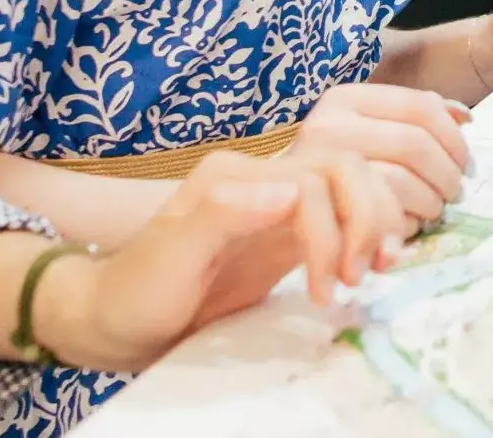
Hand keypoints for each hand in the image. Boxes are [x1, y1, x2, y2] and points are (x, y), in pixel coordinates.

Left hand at [44, 145, 398, 370]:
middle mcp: (261, 180)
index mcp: (234, 176)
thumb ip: (222, 216)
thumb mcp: (169, 258)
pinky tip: (368, 268)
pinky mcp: (287, 235)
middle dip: (367, 218)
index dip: (331, 233)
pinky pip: (343, 216)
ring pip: (352, 185)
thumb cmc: (136, 293)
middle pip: (343, 169)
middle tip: (362, 276)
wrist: (117, 322)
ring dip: (375, 222)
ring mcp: (276, 206)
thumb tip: (291, 191)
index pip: (312, 181)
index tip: (327, 290)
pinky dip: (366, 234)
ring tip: (375, 272)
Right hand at [294, 83, 471, 231]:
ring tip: (428, 220)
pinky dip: (397, 230)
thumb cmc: (324, 189)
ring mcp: (316, 156)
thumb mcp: (367, 146)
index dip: (454, 140)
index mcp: (347, 99)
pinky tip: (398, 240)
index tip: (464, 170)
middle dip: (445, 179)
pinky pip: (375, 213)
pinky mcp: (309, 198)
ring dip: (425, 208)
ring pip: (399, 180)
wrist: (260, 225)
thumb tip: (465, 116)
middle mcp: (328, 120)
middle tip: (450, 203)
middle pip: (416, 144)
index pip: (422, 106)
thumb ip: (409, 126)